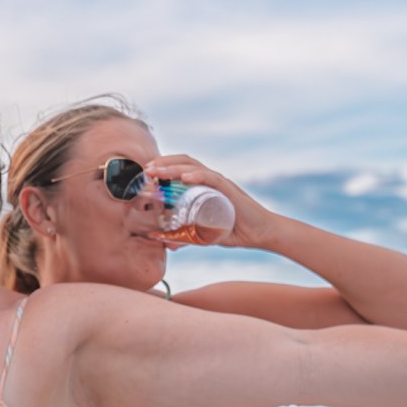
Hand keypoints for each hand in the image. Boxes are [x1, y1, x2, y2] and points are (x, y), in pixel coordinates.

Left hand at [144, 153, 274, 248]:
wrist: (261, 234)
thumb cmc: (235, 230)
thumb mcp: (205, 234)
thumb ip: (187, 237)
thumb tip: (168, 244)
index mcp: (205, 185)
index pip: (182, 168)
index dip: (163, 167)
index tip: (146, 173)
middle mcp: (211, 180)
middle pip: (185, 163)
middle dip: (163, 163)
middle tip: (146, 170)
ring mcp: (220, 184)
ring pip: (194, 167)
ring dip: (174, 167)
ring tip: (158, 171)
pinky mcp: (230, 191)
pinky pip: (212, 179)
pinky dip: (198, 176)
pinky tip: (185, 177)